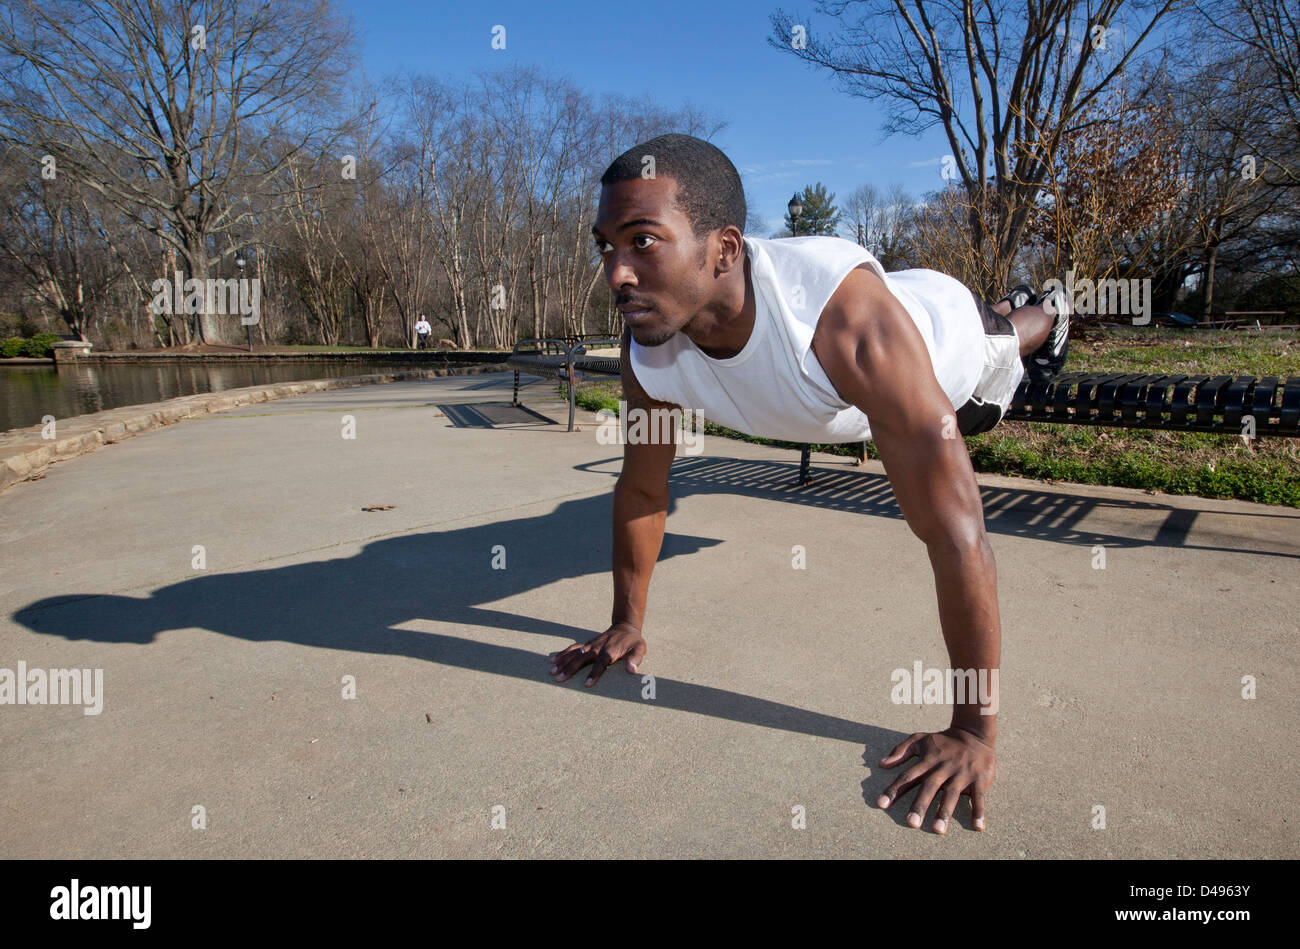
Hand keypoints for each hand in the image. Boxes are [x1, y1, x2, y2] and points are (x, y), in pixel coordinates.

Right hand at [547, 622, 646, 687]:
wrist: (625, 627)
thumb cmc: (633, 642)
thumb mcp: (640, 649)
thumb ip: (636, 659)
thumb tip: (632, 670)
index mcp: (609, 652)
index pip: (600, 665)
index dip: (594, 674)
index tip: (586, 685)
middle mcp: (597, 648)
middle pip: (582, 659)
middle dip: (570, 669)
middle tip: (559, 679)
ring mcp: (590, 646)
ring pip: (574, 654)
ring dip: (563, 662)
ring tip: (552, 671)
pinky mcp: (587, 644)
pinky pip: (573, 649)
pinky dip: (563, 653)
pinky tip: (553, 659)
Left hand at [876, 726, 995, 833]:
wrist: (974, 732)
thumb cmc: (943, 740)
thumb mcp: (919, 739)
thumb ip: (900, 751)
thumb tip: (881, 764)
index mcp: (927, 760)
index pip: (907, 776)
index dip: (894, 790)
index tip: (881, 804)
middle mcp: (942, 768)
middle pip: (929, 787)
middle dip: (920, 805)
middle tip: (911, 823)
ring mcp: (961, 774)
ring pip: (951, 794)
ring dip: (944, 812)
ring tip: (938, 830)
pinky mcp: (978, 779)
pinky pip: (979, 797)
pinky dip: (979, 811)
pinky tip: (978, 826)